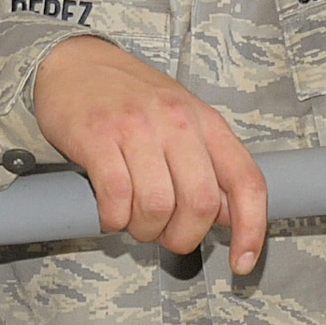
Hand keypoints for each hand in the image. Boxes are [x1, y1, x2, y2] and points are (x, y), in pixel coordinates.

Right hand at [34, 35, 267, 271]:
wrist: (73, 62)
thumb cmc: (129, 96)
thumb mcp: (182, 120)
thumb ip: (209, 164)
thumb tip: (231, 214)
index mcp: (206, 121)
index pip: (246, 181)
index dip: (252, 229)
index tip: (242, 262)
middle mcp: (177, 122)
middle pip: (201, 203)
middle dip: (183, 237)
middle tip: (166, 236)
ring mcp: (137, 128)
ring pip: (158, 206)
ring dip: (145, 230)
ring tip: (134, 221)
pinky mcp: (97, 138)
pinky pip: (116, 199)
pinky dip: (114, 220)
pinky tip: (111, 213)